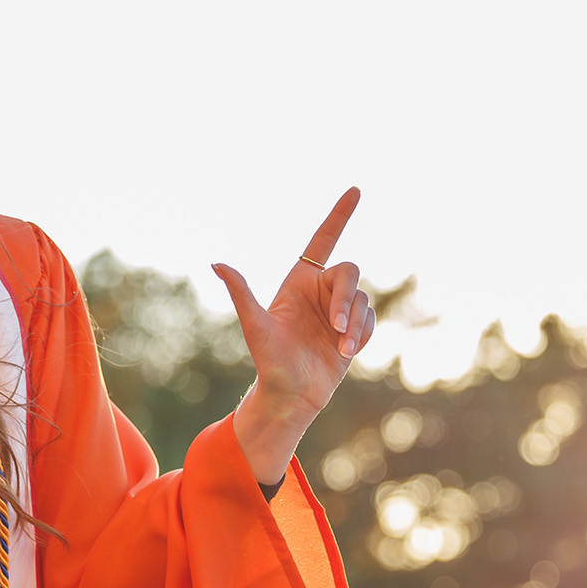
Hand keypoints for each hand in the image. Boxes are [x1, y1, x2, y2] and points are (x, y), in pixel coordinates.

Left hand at [212, 188, 376, 484]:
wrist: (291, 396)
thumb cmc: (268, 362)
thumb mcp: (255, 326)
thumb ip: (241, 293)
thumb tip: (216, 263)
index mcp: (298, 281)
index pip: (323, 240)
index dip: (339, 215)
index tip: (356, 190)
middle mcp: (320, 291)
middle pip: (349, 272)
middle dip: (346, 299)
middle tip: (336, 328)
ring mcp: (339, 310)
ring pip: (362, 300)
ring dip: (355, 324)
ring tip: (341, 348)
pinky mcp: (353, 331)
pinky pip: (370, 320)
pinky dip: (363, 334)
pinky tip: (347, 352)